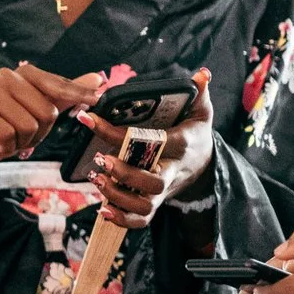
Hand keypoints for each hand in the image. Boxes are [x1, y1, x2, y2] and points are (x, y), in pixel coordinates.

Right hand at [0, 63, 103, 177]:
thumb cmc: (6, 127)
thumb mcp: (38, 111)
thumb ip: (65, 94)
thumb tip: (97, 79)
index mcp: (21, 74)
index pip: (56, 85)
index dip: (77, 94)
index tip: (97, 99)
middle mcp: (3, 77)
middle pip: (45, 111)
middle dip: (40, 132)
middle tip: (23, 136)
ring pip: (27, 125)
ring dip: (22, 141)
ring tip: (9, 139)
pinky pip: (6, 134)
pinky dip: (5, 147)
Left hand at [78, 68, 212, 230]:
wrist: (204, 165)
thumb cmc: (195, 134)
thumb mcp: (201, 112)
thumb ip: (199, 93)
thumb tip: (202, 73)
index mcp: (182, 146)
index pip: (152, 141)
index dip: (119, 132)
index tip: (89, 119)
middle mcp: (173, 172)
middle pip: (152, 181)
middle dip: (124, 173)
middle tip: (100, 160)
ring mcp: (164, 191)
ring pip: (144, 205)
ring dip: (118, 196)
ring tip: (96, 179)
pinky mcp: (155, 203)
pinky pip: (141, 220)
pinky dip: (123, 220)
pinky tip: (103, 210)